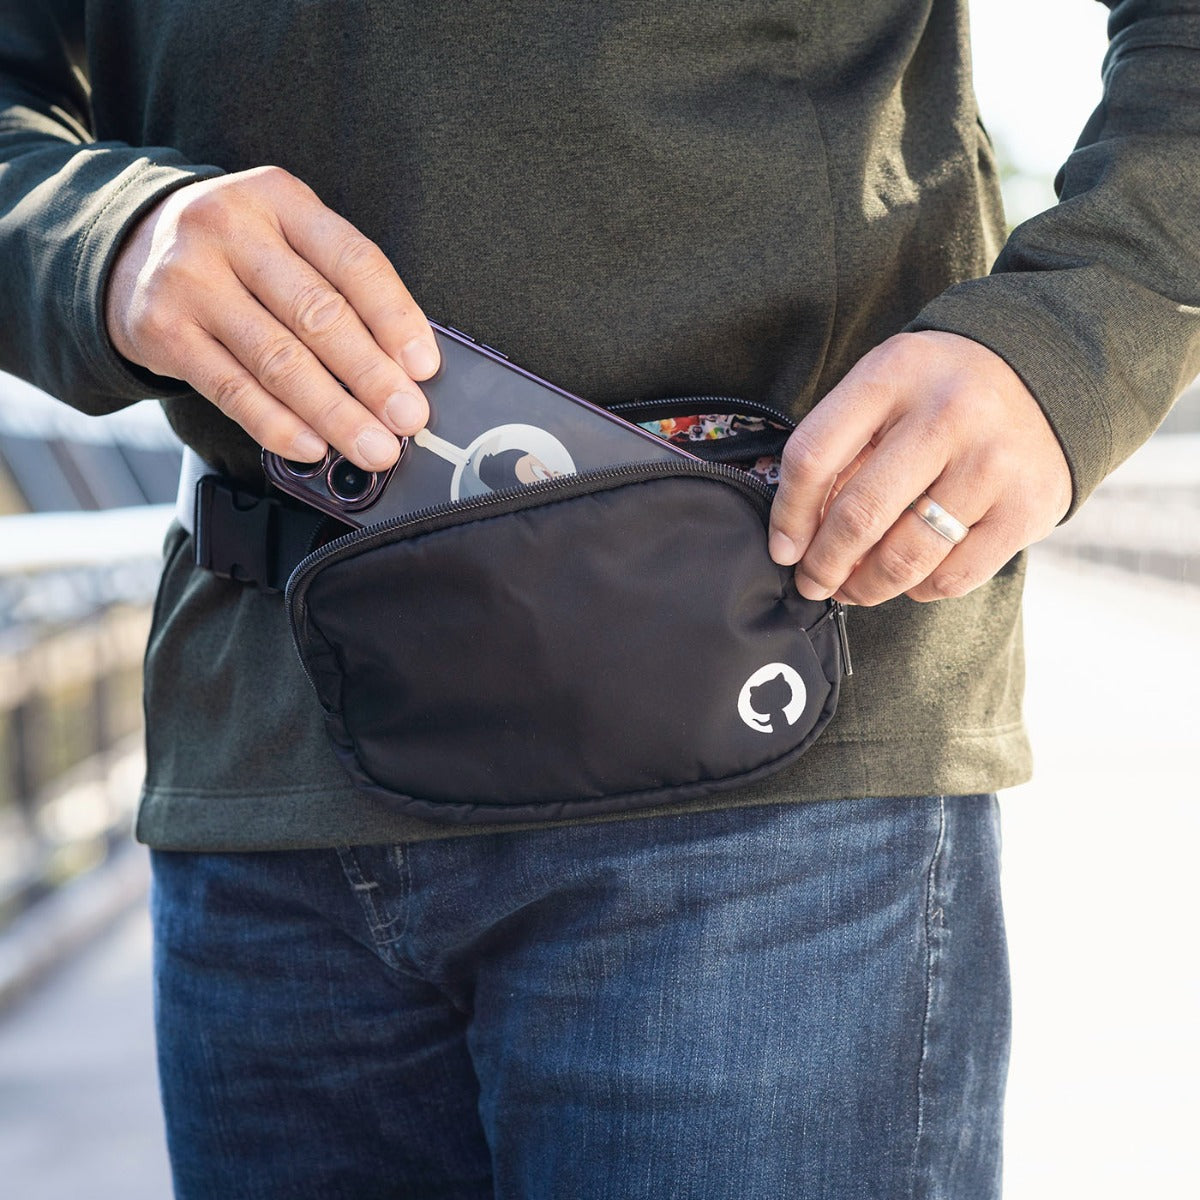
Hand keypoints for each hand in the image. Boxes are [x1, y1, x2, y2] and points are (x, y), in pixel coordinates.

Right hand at [104, 165, 438, 469]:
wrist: (128, 248)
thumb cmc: (235, 251)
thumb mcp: (287, 237)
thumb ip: (339, 285)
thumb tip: (403, 366)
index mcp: (279, 199)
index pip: (353, 261)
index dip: (396, 319)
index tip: (424, 368)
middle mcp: (229, 230)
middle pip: (317, 315)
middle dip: (372, 377)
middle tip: (407, 418)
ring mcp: (190, 280)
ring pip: (278, 360)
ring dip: (334, 413)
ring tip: (374, 447)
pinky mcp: (163, 331)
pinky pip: (232, 390)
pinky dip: (278, 426)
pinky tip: (313, 447)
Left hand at [767, 331, 1072, 604]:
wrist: (1047, 373)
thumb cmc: (939, 393)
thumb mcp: (885, 390)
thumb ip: (842, 449)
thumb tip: (800, 540)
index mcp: (893, 376)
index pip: (813, 457)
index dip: (788, 515)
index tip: (783, 550)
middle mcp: (946, 415)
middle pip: (859, 514)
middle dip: (823, 564)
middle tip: (812, 583)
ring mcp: (992, 462)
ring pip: (904, 556)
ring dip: (865, 587)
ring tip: (852, 589)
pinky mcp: (1027, 508)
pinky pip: (952, 576)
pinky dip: (919, 588)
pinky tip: (909, 578)